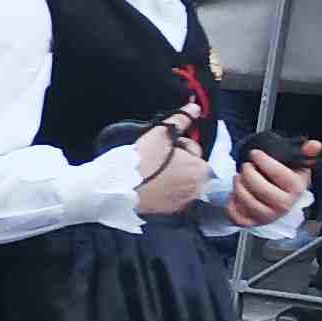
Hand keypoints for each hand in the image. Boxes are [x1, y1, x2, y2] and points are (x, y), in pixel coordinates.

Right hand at [131, 102, 209, 216]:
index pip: (196, 151)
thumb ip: (182, 119)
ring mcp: (184, 203)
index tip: (164, 147)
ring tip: (154, 172)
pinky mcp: (171, 212)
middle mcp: (198, 189)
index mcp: (201, 169)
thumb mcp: (162, 133)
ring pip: (183, 184)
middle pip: (191, 169)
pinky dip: (167, 192)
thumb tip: (195, 107)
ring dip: (174, 177)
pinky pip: (174, 198)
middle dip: (179, 163)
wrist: (120, 186)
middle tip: (158, 159)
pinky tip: (152, 186)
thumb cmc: (143, 159)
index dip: (180, 146)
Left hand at [226, 137, 320, 229]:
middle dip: (249, 174)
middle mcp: (284, 205)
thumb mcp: (296, 164)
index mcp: (296, 188)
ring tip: (239, 177)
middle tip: (246, 166)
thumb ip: (306, 152)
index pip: (279, 174)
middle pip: (261, 189)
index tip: (255, 153)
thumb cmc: (285, 179)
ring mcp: (267, 216)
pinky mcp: (252, 223)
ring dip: (238, 185)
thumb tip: (315, 145)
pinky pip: (236, 215)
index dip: (264, 161)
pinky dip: (231, 202)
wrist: (278, 200)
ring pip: (247, 201)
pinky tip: (236, 193)